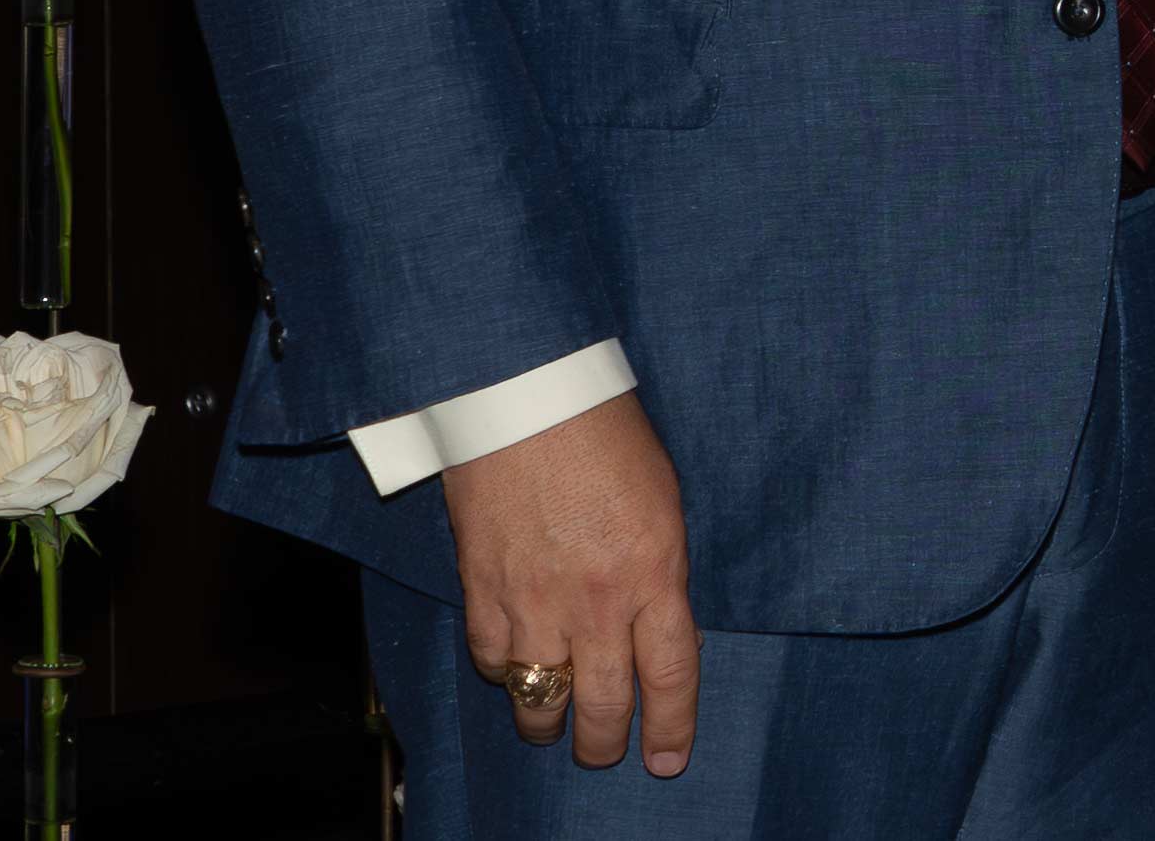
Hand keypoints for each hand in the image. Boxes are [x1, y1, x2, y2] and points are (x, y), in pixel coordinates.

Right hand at [445, 391, 699, 775]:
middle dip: (606, 744)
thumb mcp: (661, 499)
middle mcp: (597, 601)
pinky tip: (515, 663)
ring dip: (550, 724)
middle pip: (603, 708)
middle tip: (606, 751)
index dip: (671, 728)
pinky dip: (505, 672)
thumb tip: (658, 629)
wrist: (527, 395)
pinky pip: (494, 663)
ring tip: (556, 725)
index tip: (667, 760)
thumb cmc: (604, 432)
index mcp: (654, 570)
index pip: (670, 676)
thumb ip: (660, 570)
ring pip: (541, 703)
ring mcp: (535, 603)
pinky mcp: (483, 594)